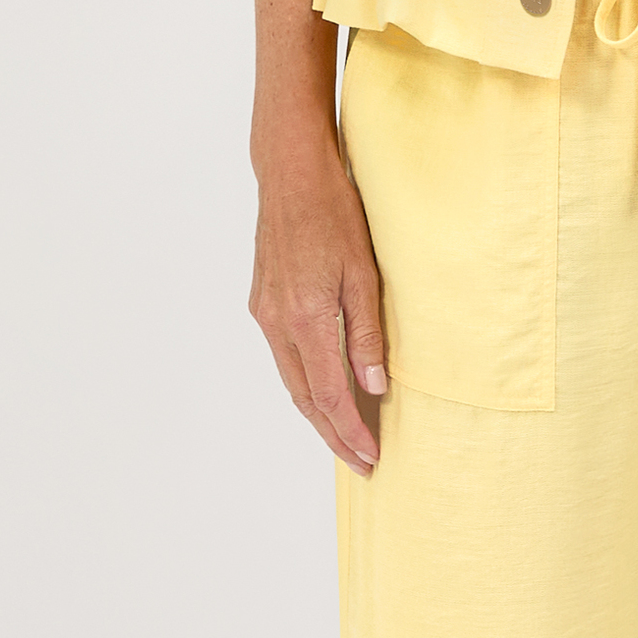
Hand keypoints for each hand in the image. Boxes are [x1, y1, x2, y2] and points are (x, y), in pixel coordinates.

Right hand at [250, 114, 387, 474]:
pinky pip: (285, 357)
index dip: (349, 432)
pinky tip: (325, 391)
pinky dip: (306, 384)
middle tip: (362, 463)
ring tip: (347, 437)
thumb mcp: (364, 272)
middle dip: (334, 435)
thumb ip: (366, 333)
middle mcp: (277, 322)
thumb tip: (373, 387)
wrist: (291, 173)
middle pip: (305, 398)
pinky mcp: (263, 302)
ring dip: (319, 413)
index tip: (370, 458)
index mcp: (304, 317)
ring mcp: (265, 313)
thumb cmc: (335, 212)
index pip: (329, 395)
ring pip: (292, 380)